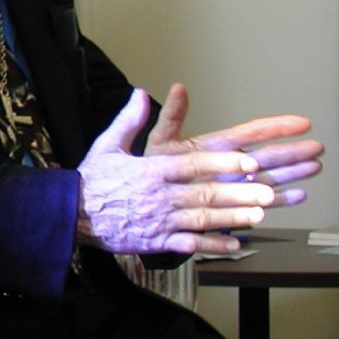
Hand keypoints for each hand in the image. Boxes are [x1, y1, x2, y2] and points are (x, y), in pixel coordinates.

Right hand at [76, 86, 321, 255]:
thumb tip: (141, 94)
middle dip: (238, 193)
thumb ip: (130, 120)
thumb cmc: (93, 179)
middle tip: (267, 190)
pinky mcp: (156, 241)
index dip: (222, 163)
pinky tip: (235, 243)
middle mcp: (158, 196)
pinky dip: (213, 245)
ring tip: (259, 214)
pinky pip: (189, 244)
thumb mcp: (108, 145)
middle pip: (204, 194)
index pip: (192, 165)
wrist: (70, 214)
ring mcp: (158, 221)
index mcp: (150, 170)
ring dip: (233, 218)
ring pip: (202, 220)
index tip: (247, 161)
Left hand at [145, 83, 322, 206]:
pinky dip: (281, 201)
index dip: (277, 127)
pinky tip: (299, 196)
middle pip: (268, 156)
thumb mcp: (160, 142)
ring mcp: (234, 186)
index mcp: (216, 147)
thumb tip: (177, 87)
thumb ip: (172, 117)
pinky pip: (261, 204)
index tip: (301, 122)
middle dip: (293, 151)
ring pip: (270, 178)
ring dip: (293, 173)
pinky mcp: (233, 207)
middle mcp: (230, 165)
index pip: (251, 133)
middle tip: (317, 147)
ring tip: (315, 166)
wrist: (148, 202)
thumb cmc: (153, 170)